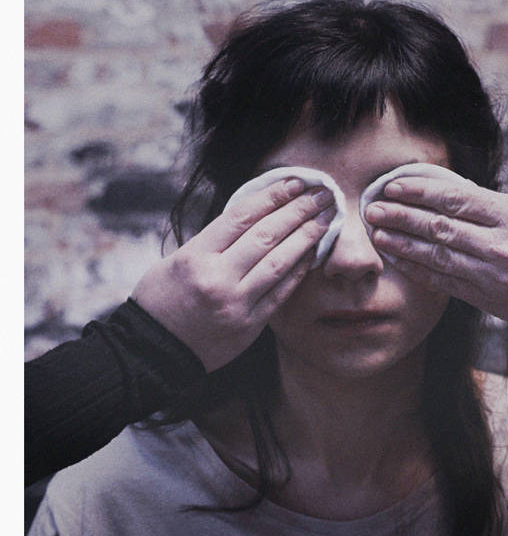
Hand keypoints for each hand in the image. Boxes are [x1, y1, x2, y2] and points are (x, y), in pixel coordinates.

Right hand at [133, 178, 334, 370]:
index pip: (241, 217)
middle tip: (321, 194)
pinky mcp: (250, 325)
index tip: (295, 182)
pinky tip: (313, 253)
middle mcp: (217, 278)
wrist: (155, 352)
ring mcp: (236, 304)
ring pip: (279, 262)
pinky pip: (281, 292)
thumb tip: (255, 217)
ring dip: (306, 237)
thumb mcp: (177, 261)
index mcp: (195, 257)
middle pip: (266, 236)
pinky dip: (298, 270)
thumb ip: (213, 241)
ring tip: (325, 219)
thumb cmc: (162, 300)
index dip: (272, 196)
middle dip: (298, 211)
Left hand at [364, 176, 507, 335]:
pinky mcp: (487, 299)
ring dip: (403, 245)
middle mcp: (498, 245)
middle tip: (372, 210)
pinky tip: (400, 262)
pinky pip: (445, 283)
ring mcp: (491, 275)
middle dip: (401, 217)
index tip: (394, 186)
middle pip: (438, 227)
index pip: (455, 200)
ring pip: (437, 256)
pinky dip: (420, 271)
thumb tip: (455, 196)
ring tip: (378, 235)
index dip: (419, 192)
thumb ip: (496, 207)